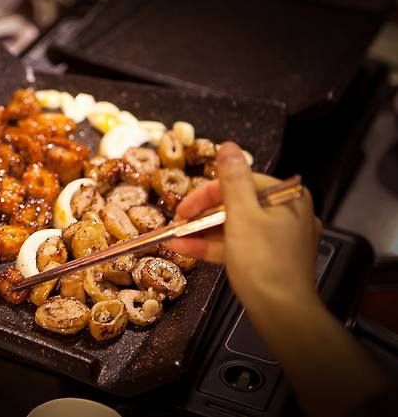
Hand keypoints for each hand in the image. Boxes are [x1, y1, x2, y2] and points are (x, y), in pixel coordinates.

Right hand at [166, 142, 321, 311]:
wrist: (282, 313)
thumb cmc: (265, 263)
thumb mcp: (242, 216)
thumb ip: (233, 180)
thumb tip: (228, 147)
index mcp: (286, 198)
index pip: (240, 182)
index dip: (207, 193)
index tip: (184, 207)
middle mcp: (286, 214)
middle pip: (236, 204)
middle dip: (202, 215)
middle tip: (178, 223)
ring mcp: (278, 238)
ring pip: (234, 227)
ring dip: (202, 232)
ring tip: (175, 237)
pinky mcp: (269, 259)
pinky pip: (238, 245)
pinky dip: (213, 247)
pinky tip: (186, 249)